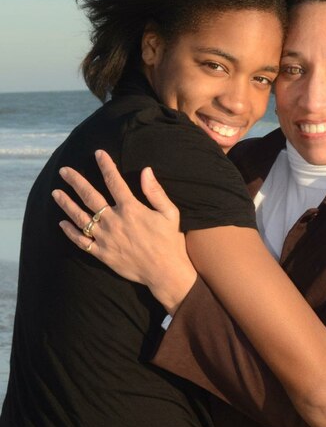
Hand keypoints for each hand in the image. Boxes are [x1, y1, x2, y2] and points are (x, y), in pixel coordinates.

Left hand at [52, 150, 196, 313]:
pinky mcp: (103, 254)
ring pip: (80, 218)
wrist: (165, 272)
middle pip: (89, 196)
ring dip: (66, 204)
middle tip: (64, 171)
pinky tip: (62, 224)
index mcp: (130, 209)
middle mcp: (114, 221)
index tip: (98, 153)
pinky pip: (82, 242)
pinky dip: (70, 233)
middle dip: (75, 181)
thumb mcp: (169, 213)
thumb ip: (155, 191)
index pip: (114, 181)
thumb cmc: (170, 242)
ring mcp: (106, 238)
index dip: (105, 165)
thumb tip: (146, 170)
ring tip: (56, 193)